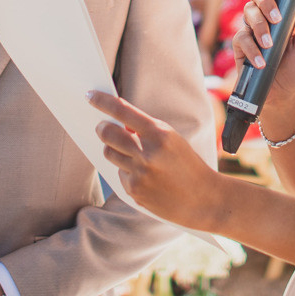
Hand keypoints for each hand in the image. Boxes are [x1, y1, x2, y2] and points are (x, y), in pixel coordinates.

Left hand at [91, 92, 224, 230]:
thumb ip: (147, 130)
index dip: (102, 101)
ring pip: (109, 153)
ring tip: (131, 154)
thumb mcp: (173, 139)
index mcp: (160, 134)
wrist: (204, 199)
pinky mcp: (134, 191)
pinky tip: (145, 177)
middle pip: (107, 133)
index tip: (90, 96)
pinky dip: (127, 172)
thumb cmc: (188, 165)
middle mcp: (147, 153)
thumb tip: (119, 124)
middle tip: (102, 127)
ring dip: (114, 150)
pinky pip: (119, 174)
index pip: (122, 111)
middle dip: (102, 128)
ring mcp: (139, 173)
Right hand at [234, 0, 294, 114]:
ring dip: (259, 27)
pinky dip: (252, 49)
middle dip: (265, 1)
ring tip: (270, 46)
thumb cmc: (294, 67)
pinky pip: (241, 39)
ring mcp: (249, 30)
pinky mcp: (240, 47)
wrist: (282, 94)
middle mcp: (261, 16)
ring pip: (247, 13)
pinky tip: (261, 61)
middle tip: (277, 18)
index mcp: (278, 10)